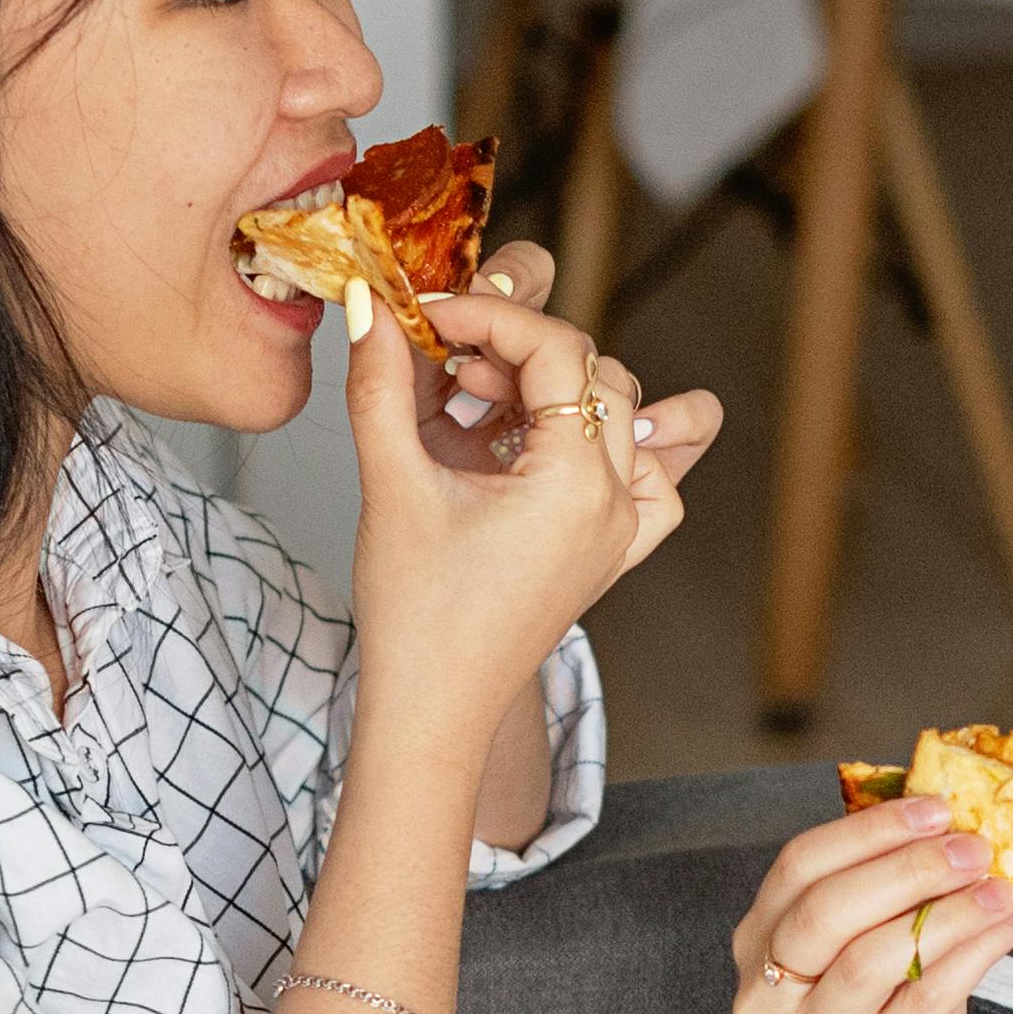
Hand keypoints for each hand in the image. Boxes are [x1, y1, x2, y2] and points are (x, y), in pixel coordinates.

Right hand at [345, 251, 716, 743]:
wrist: (434, 708)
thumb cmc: (416, 616)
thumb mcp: (391, 485)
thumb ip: (380, 383)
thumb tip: (367, 306)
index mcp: (576, 484)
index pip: (557, 350)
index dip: (490, 317)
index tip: (431, 316)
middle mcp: (617, 503)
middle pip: (594, 373)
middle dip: (518, 351)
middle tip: (447, 364)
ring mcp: (623, 529)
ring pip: (625, 414)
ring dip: (557, 390)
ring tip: (484, 407)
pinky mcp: (612, 551)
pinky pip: (646, 477)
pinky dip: (603, 444)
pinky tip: (541, 443)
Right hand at [724, 796, 1012, 1013]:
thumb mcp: (868, 970)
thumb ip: (891, 908)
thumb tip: (962, 829)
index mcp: (756, 952)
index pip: (799, 867)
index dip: (869, 830)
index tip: (937, 808)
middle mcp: (766, 1001)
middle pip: (827, 908)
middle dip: (908, 865)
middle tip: (974, 845)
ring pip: (873, 957)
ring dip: (950, 911)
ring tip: (1003, 888)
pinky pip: (923, 1004)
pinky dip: (974, 955)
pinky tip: (1010, 929)